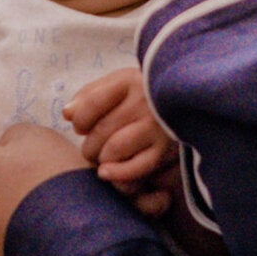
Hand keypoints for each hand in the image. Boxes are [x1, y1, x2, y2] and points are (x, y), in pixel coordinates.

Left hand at [64, 68, 176, 211]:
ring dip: (101, 158)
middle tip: (92, 148)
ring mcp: (157, 127)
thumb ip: (91, 94)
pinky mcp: (167, 150)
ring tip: (103, 157)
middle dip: (89, 144)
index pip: (91, 103)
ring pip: (114, 150)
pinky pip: (136, 168)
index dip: (79, 120)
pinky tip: (107, 172)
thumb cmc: (144, 93)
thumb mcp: (119, 83)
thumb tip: (67, 113)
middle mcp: (145, 102)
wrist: (189, 100)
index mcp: (129, 81)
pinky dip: (118, 174)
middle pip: (101, 130)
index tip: (80, 126)